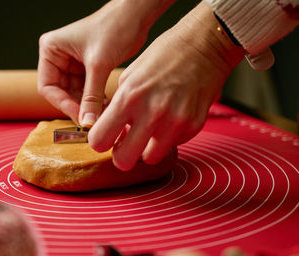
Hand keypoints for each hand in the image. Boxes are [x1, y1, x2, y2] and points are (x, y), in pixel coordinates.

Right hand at [38, 0, 171, 125]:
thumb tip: (87, 123)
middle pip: (61, 93)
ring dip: (87, 106)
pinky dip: (95, 101)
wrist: (136, 15)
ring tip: (102, 115)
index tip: (79, 117)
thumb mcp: (99, 64)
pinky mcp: (87, 69)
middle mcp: (58, 57)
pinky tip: (106, 108)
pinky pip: (87, 91)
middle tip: (92, 121)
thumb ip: (91, 96)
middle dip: (77, 107)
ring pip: (75, 95)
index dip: (62, 104)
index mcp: (51, 50)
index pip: (48, 87)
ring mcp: (73, 64)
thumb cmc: (114, 28)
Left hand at [88, 1, 244, 170]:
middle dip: (121, 156)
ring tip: (149, 131)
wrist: (204, 46)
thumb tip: (112, 133)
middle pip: (123, 161)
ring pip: (149, 158)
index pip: (99, 140)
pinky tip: (169, 119)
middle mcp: (151, 113)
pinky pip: (172, 146)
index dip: (99, 142)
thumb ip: (118, 107)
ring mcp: (174, 122)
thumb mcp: (129, 76)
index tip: (105, 139)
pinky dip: (167, 138)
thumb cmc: (162, 57)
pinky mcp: (193, 126)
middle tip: (124, 146)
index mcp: (128, 97)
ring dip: (146, 149)